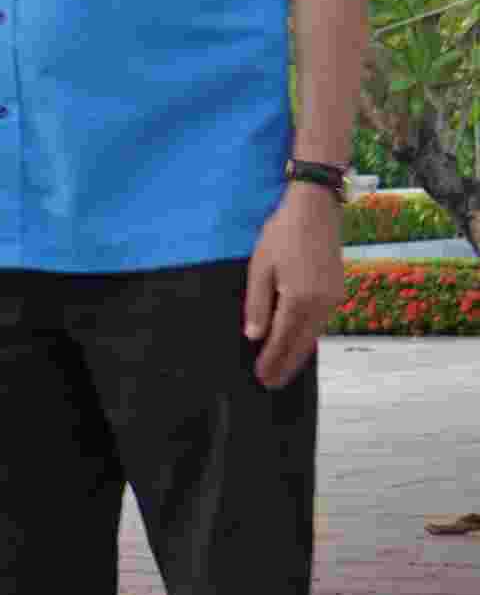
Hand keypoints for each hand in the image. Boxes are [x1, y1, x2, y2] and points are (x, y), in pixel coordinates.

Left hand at [245, 185, 342, 388]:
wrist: (316, 210)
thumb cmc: (281, 235)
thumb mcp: (260, 269)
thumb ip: (257, 305)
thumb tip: (254, 337)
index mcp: (300, 299)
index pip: (283, 340)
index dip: (272, 360)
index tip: (261, 378)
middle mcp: (322, 304)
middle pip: (302, 343)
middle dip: (286, 365)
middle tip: (272, 384)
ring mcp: (334, 298)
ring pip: (314, 335)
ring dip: (298, 353)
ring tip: (282, 370)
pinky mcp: (338, 291)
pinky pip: (321, 322)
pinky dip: (308, 337)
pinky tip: (298, 343)